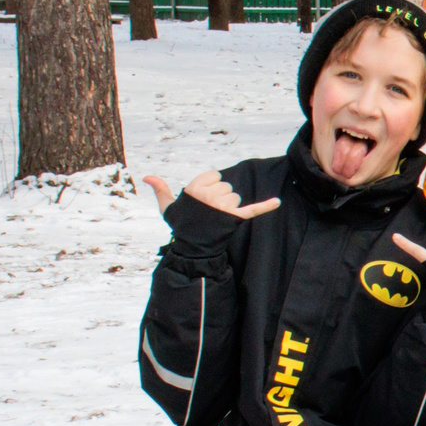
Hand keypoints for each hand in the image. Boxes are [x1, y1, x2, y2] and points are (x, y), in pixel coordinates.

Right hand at [144, 170, 280, 219]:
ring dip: (229, 207)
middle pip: (226, 187)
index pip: (214, 176)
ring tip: (217, 220)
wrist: (193, 249)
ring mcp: (223, 207)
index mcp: (195, 188)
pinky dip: (267, 206)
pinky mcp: (236, 218)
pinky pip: (253, 209)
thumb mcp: (168, 208)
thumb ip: (161, 190)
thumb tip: (147, 176)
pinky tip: (278, 201)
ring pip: (235, 197)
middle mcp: (209, 196)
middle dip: (219, 198)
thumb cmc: (181, 226)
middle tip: (209, 214)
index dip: (210, 187)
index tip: (202, 201)